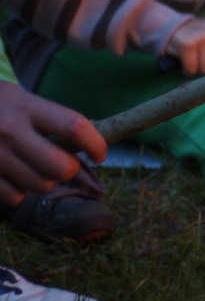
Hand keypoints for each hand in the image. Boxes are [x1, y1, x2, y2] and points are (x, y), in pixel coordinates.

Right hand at [0, 82, 106, 205]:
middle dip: (70, 169)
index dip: (95, 144)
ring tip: (36, 167)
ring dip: (46, 181)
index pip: (74, 127)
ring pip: (41, 185)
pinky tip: (15, 176)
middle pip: (60, 167)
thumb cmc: (5, 108)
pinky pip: (15, 197)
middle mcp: (10, 131)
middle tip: (66, 164)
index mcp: (28, 108)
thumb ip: (56, 121)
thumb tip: (93, 145)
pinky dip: (20, 191)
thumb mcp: (28, 103)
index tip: (100, 154)